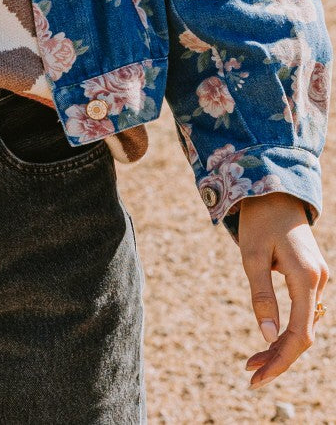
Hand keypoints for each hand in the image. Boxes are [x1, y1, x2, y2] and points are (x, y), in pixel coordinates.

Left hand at [238, 192, 328, 389]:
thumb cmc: (259, 221)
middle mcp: (319, 281)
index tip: (258, 378)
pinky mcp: (311, 277)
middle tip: (250, 375)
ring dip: (281, 346)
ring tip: (252, 363)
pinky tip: (267, 340)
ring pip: (304, 325)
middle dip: (278, 358)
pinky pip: (302, 312)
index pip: (300, 334)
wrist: (274, 190)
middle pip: (304, 335)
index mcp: (306, 277)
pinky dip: (286, 329)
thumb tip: (268, 336)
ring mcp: (318, 279)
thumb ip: (261, 296)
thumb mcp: (252, 257)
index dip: (281, 360)